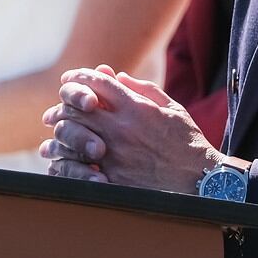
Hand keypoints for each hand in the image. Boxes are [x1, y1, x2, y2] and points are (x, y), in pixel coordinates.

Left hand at [41, 65, 220, 193]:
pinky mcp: (111, 179)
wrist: (198, 181)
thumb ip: (143, 89)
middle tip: (60, 106)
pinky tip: (64, 157)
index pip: (98, 83)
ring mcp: (114, 155)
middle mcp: (121, 129)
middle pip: (78, 107)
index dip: (79, 76)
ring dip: (62, 129)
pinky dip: (67, 158)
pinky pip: (78, 166)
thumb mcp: (171, 108)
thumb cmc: (187, 142)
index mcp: (136, 108)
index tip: (70, 78)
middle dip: (65, 103)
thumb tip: (117, 77)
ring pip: (73, 135)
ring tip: (59, 130)